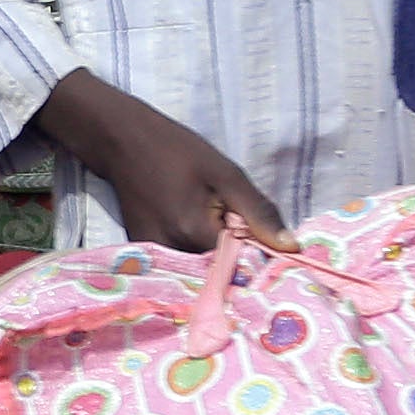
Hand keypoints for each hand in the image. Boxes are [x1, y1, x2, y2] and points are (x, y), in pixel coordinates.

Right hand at [37, 70, 286, 254]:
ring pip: (195, 271)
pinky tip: (196, 232)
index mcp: (193, 231)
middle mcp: (169, 251)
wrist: (122, 141)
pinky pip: (177, 264)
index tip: (270, 252)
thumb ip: (259, 212)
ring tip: (220, 231)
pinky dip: (193, 255)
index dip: (257, 259)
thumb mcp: (226, 174)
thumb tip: (293, 247)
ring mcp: (151, 255)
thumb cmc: (177, 151)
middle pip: (215, 273)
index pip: (238, 265)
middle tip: (245, 236)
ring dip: (213, 259)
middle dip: (234, 261)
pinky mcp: (142, 252)